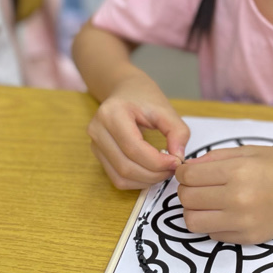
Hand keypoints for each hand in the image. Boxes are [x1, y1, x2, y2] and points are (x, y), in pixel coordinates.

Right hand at [87, 73, 189, 189]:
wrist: (125, 90)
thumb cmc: (144, 98)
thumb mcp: (165, 109)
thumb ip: (177, 132)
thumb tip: (178, 158)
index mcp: (112, 114)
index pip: (133, 148)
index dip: (157, 161)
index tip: (177, 162)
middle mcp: (97, 130)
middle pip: (125, 166)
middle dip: (154, 174)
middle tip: (173, 168)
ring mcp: (95, 144)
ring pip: (120, 177)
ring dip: (146, 180)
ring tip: (164, 170)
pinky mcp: (98, 155)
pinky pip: (117, 178)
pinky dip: (137, 181)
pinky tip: (152, 172)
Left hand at [175, 145, 272, 244]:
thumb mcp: (250, 151)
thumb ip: (215, 158)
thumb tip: (187, 168)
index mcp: (239, 171)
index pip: (189, 176)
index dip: (183, 173)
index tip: (190, 173)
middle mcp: (238, 198)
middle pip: (187, 199)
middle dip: (187, 191)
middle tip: (199, 186)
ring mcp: (243, 222)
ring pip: (193, 222)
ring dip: (194, 211)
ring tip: (208, 202)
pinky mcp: (248, 239)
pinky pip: (212, 234)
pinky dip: (212, 223)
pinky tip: (227, 213)